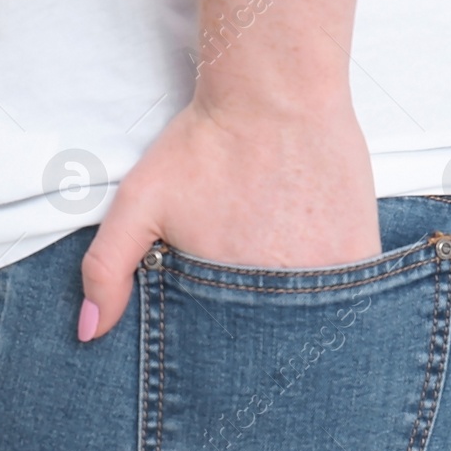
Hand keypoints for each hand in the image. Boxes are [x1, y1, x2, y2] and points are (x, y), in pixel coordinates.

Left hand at [77, 95, 382, 339]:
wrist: (276, 95)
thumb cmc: (208, 144)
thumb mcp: (140, 202)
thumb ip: (108, 268)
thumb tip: (90, 332)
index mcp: (226, 296)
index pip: (227, 356)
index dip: (226, 353)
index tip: (227, 341)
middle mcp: (281, 297)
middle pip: (274, 344)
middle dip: (263, 335)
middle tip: (257, 294)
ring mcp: (327, 278)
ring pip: (316, 322)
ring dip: (304, 316)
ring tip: (287, 275)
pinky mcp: (361, 255)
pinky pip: (355, 296)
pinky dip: (342, 294)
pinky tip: (320, 263)